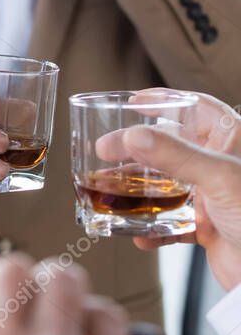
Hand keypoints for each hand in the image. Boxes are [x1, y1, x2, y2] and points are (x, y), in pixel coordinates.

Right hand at [104, 90, 240, 289]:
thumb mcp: (220, 179)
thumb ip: (176, 156)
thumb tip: (133, 135)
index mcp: (231, 144)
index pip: (199, 108)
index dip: (167, 100)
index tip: (134, 102)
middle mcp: (220, 167)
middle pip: (170, 147)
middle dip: (135, 149)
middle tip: (106, 149)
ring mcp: (213, 197)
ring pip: (164, 185)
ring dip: (135, 190)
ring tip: (108, 192)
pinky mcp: (207, 227)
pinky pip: (170, 222)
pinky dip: (151, 228)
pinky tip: (137, 233)